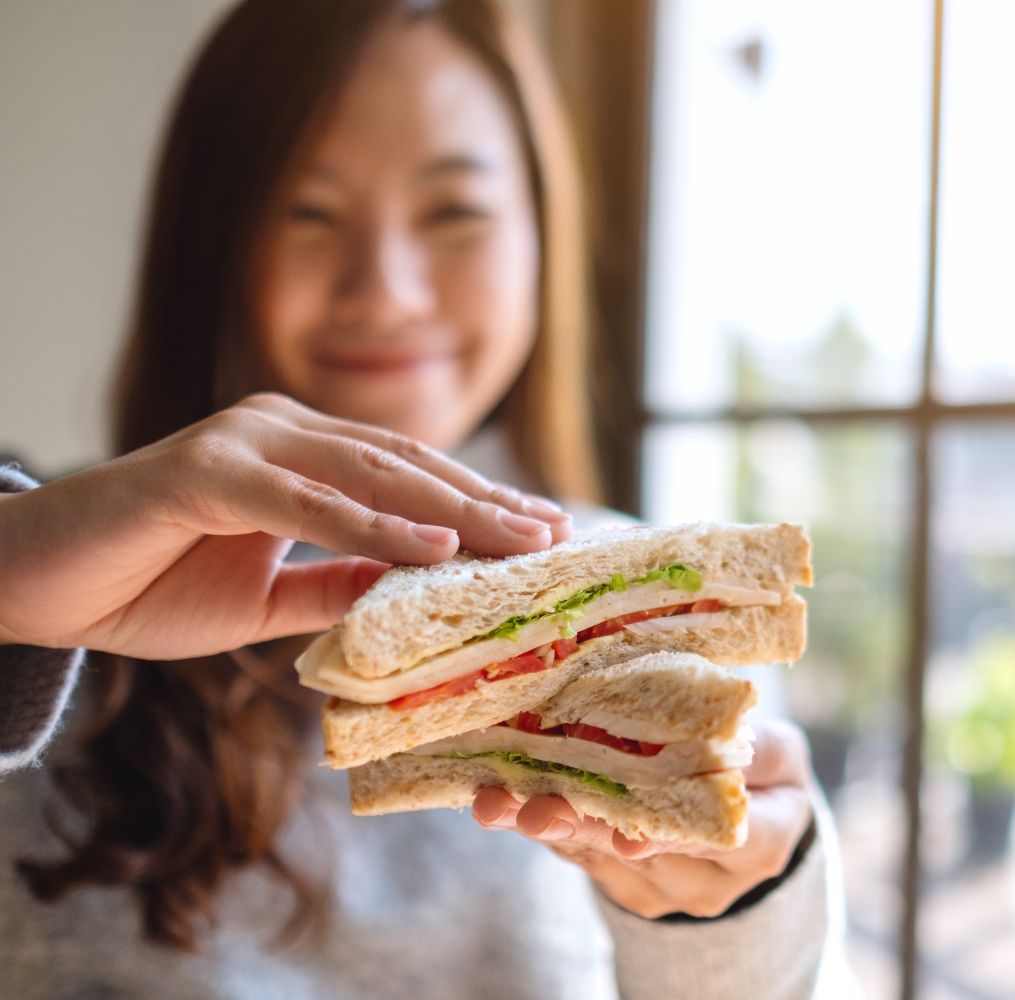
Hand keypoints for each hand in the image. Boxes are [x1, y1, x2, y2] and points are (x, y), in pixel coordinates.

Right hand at [0, 392, 571, 656]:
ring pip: (370, 474)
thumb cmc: (145, 583)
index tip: (543, 534)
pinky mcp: (205, 471)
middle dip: (485, 503)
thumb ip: (341, 587)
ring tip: (516, 539)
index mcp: (300, 453)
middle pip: (407, 467)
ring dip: (450, 510)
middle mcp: (281, 431)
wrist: (33, 583)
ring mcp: (243, 442)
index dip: (478, 504)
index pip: (409, 477)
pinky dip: (371, 527)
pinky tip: (430, 548)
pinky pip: (306, 502)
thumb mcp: (268, 599)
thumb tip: (419, 592)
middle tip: (555, 533)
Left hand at [473, 718, 813, 918]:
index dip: (670, 836)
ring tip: (499, 805)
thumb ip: (753, 745)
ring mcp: (658, 891)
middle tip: (538, 811)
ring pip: (595, 858)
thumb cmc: (765, 776)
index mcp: (761, 846)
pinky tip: (502, 801)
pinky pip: (577, 856)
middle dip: (583, 829)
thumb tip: (717, 715)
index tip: (628, 834)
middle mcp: (705, 882)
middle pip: (639, 856)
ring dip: (544, 827)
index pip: (716, 843)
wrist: (748, 831)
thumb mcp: (780, 755)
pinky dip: (540, 824)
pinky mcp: (619, 886)